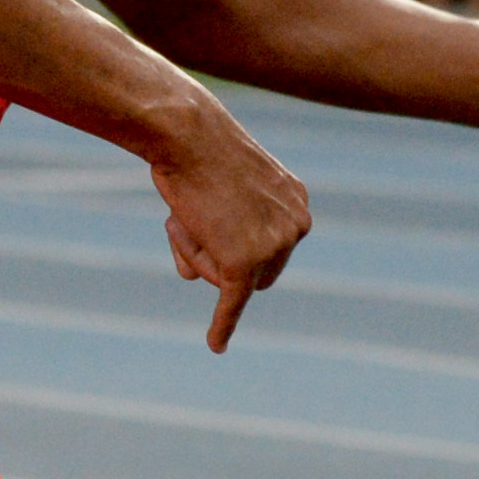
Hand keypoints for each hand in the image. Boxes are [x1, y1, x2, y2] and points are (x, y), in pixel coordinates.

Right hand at [150, 99, 311, 351]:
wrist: (189, 134)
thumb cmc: (198, 149)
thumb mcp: (223, 186)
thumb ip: (221, 228)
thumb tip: (196, 276)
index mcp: (298, 203)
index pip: (270, 246)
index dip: (234, 240)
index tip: (215, 218)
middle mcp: (296, 227)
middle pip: (258, 271)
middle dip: (220, 258)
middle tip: (189, 220)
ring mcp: (272, 248)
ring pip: (231, 280)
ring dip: (199, 259)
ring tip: (180, 218)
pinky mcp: (243, 265)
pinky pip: (232, 304)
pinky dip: (223, 325)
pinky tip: (216, 344)